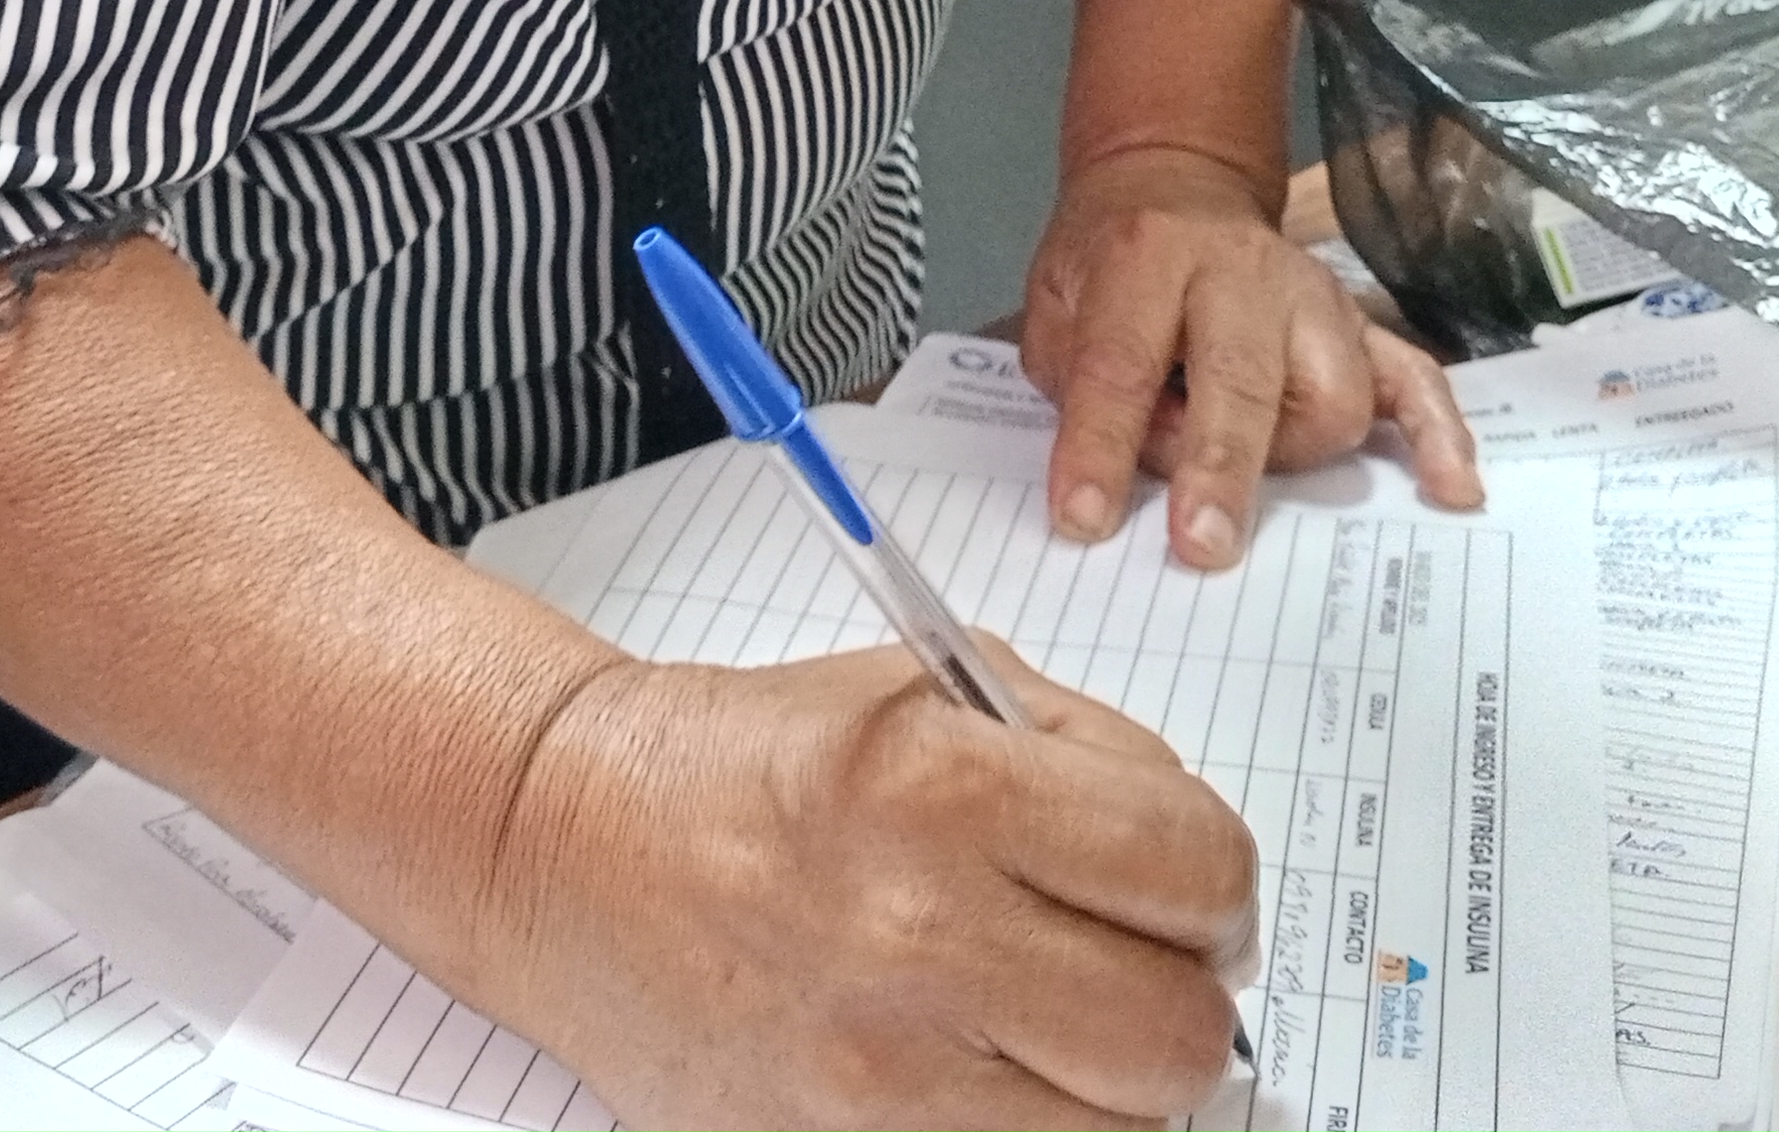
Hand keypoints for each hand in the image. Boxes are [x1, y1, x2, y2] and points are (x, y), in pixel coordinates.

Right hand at [460, 640, 1255, 1131]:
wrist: (562, 843)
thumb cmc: (740, 759)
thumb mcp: (920, 689)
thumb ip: (1075, 754)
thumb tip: (1195, 869)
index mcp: (941, 787)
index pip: (1193, 867)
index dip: (1216, 885)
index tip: (1190, 891)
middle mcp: (915, 935)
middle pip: (1174, 1032)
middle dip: (1182, 996)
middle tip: (1139, 965)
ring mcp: (877, 1071)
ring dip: (1113, 1085)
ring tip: (1060, 1024)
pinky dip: (1028, 1122)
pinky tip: (989, 1068)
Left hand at [1020, 146, 1483, 566]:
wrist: (1173, 184)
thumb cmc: (1109, 261)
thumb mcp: (1054, 300)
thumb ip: (1074, 380)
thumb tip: (1116, 471)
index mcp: (1149, 255)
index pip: (1122, 360)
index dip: (1100, 445)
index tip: (1083, 520)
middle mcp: (1243, 272)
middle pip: (1241, 377)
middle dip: (1219, 466)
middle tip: (1199, 544)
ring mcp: (1314, 297)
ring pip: (1333, 397)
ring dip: (1288, 455)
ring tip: (1242, 464)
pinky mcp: (1360, 323)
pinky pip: (1416, 378)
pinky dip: (1437, 435)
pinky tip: (1448, 487)